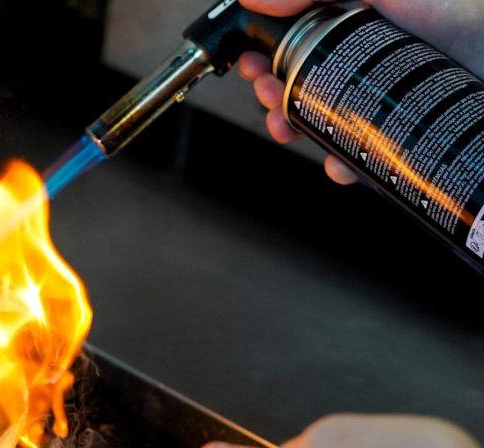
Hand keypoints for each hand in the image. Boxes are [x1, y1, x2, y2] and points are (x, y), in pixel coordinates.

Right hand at [237, 0, 483, 184]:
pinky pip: (357, 157)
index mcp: (358, 27)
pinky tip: (338, 161)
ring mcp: (380, 102)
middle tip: (268, 93)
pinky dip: (339, 164)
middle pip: (298, 83)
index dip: (264, 52)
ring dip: (293, 130)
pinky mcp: (396, 138)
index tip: (248, 61)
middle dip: (272, 94)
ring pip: (320, 123)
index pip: (295, 40)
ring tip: (290, 128)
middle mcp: (366, 65)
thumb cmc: (465, 20)